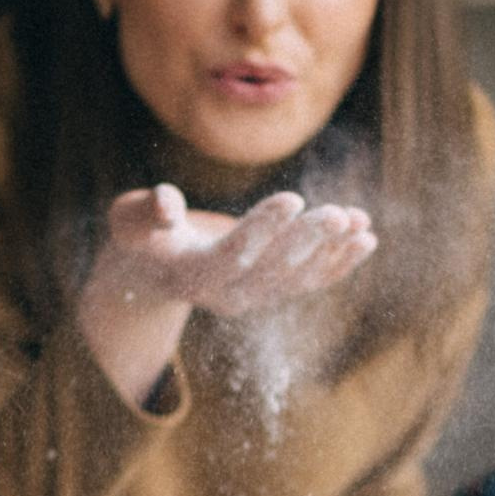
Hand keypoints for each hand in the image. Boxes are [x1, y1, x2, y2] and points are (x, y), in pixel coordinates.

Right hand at [76, 185, 376, 405]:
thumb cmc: (140, 234)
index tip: (293, 197)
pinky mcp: (272, 290)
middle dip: (308, 241)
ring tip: (360, 224)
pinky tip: (366, 235)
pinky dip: (339, 260)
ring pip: (299, 278)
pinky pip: (311, 280)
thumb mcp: (129, 219)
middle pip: (274, 270)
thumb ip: (145, 212)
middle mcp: (227, 295)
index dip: (263, 227)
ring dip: (333, 252)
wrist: (153, 271)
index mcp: (192, 275)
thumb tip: (167, 204)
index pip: (233, 253)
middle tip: (337, 214)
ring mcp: (253, 297)